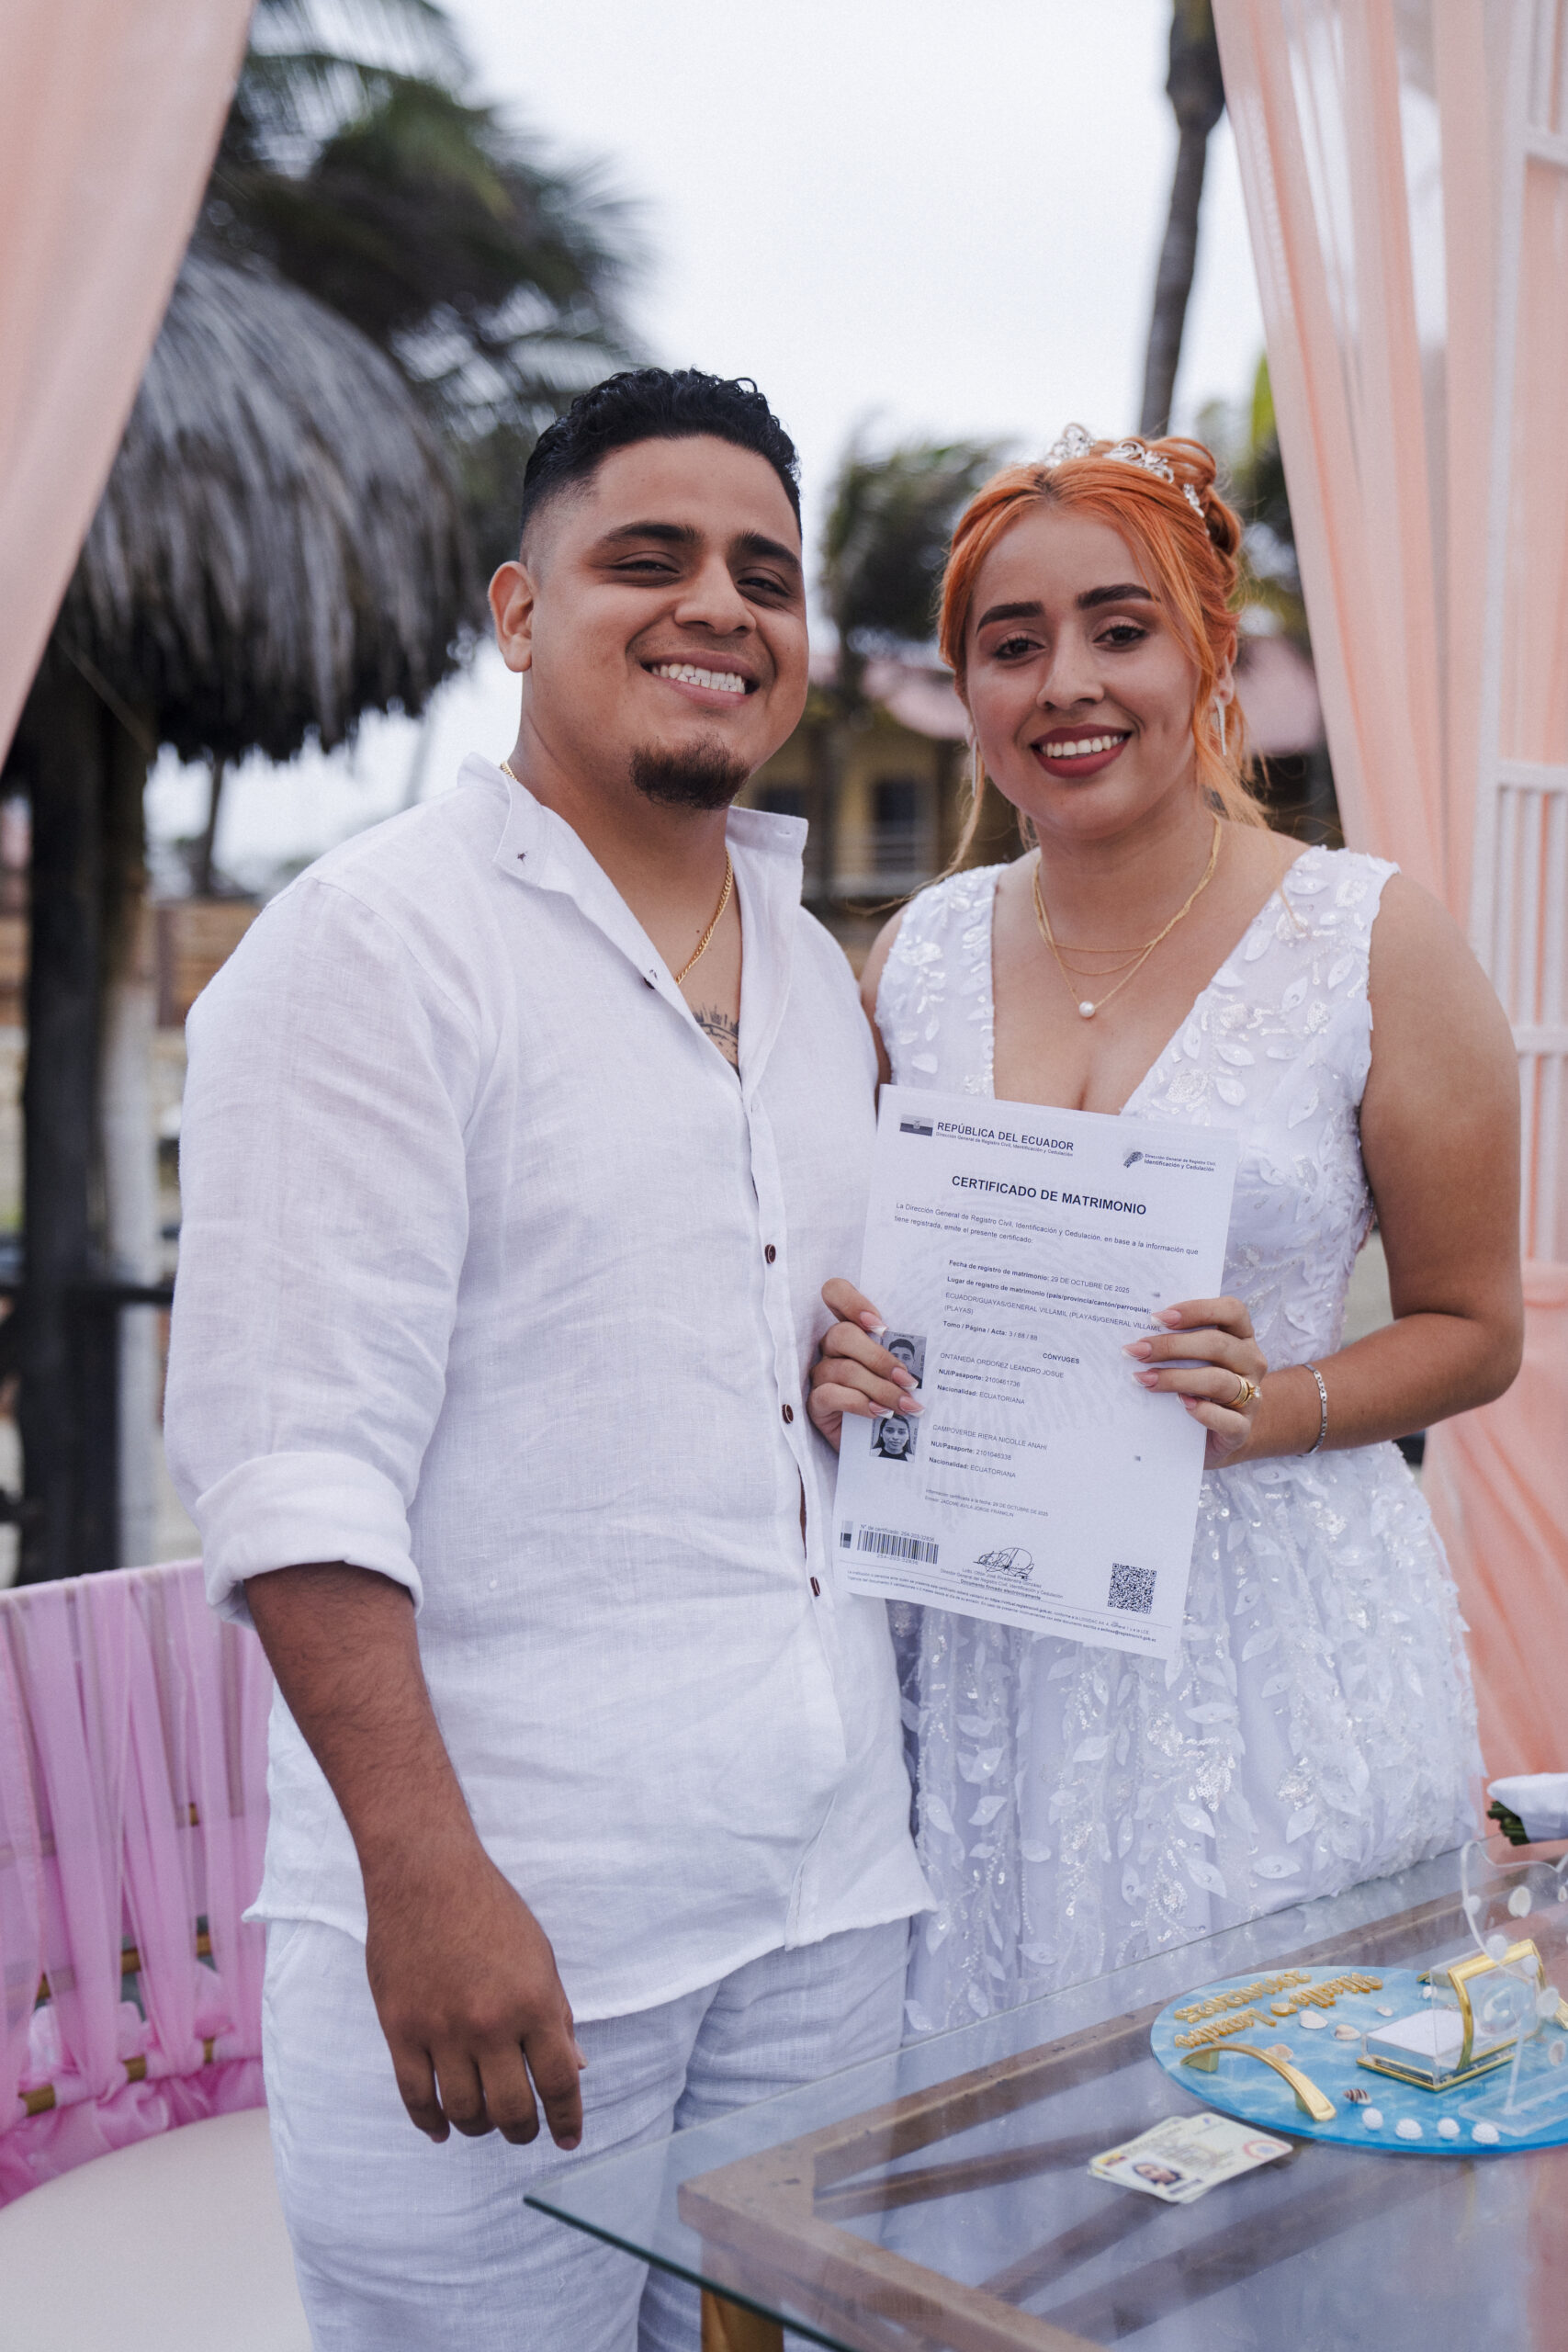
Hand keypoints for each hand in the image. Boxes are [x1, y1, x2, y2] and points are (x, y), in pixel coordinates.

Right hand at [364, 1838, 585, 2148]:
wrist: (425, 1874)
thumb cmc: (490, 1911)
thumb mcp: (540, 1958)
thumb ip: (557, 2016)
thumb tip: (577, 2068)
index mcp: (533, 2002)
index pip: (559, 2082)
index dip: (567, 2119)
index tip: (569, 2140)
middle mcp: (489, 2023)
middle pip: (510, 2109)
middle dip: (522, 2131)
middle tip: (523, 2131)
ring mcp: (441, 2029)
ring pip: (463, 2111)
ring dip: (478, 2127)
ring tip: (485, 2122)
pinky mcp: (400, 2029)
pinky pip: (416, 2096)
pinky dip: (431, 2122)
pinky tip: (442, 2127)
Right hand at [807, 1277, 923, 1451]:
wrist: (875, 1445)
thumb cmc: (890, 1401)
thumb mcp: (897, 1375)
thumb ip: (902, 1357)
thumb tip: (928, 1355)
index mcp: (851, 1331)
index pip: (835, 1294)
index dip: (852, 1302)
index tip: (882, 1326)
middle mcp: (831, 1348)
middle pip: (842, 1335)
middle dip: (879, 1357)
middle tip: (908, 1379)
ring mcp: (820, 1375)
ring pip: (844, 1369)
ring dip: (880, 1388)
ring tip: (906, 1404)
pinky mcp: (815, 1403)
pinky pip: (830, 1394)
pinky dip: (859, 1403)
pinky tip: (881, 1413)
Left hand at [1124, 1295, 1266, 1468]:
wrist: (1213, 1432)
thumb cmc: (1196, 1384)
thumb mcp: (1192, 1358)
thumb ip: (1176, 1341)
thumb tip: (1139, 1336)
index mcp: (1241, 1336)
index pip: (1231, 1310)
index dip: (1196, 1310)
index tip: (1157, 1318)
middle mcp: (1251, 1362)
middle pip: (1217, 1345)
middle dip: (1172, 1346)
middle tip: (1137, 1351)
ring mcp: (1251, 1396)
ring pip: (1218, 1381)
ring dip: (1176, 1378)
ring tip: (1144, 1379)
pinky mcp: (1242, 1428)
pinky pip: (1227, 1420)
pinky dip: (1202, 1411)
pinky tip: (1180, 1404)